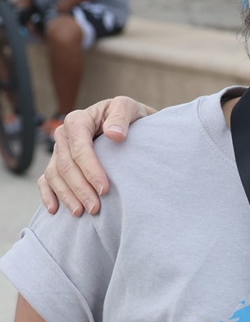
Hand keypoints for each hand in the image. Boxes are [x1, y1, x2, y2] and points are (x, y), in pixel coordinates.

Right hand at [37, 96, 155, 216]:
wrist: (130, 125)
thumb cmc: (130, 118)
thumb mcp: (129, 108)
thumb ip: (121, 116)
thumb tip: (114, 134)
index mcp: (79, 120)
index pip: (79, 147)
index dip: (90, 169)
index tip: (105, 189)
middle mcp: (64, 135)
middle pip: (66, 165)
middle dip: (80, 188)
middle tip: (96, 208)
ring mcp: (59, 151)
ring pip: (55, 175)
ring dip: (66, 196)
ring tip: (81, 213)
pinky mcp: (58, 164)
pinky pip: (46, 180)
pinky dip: (48, 195)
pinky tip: (56, 210)